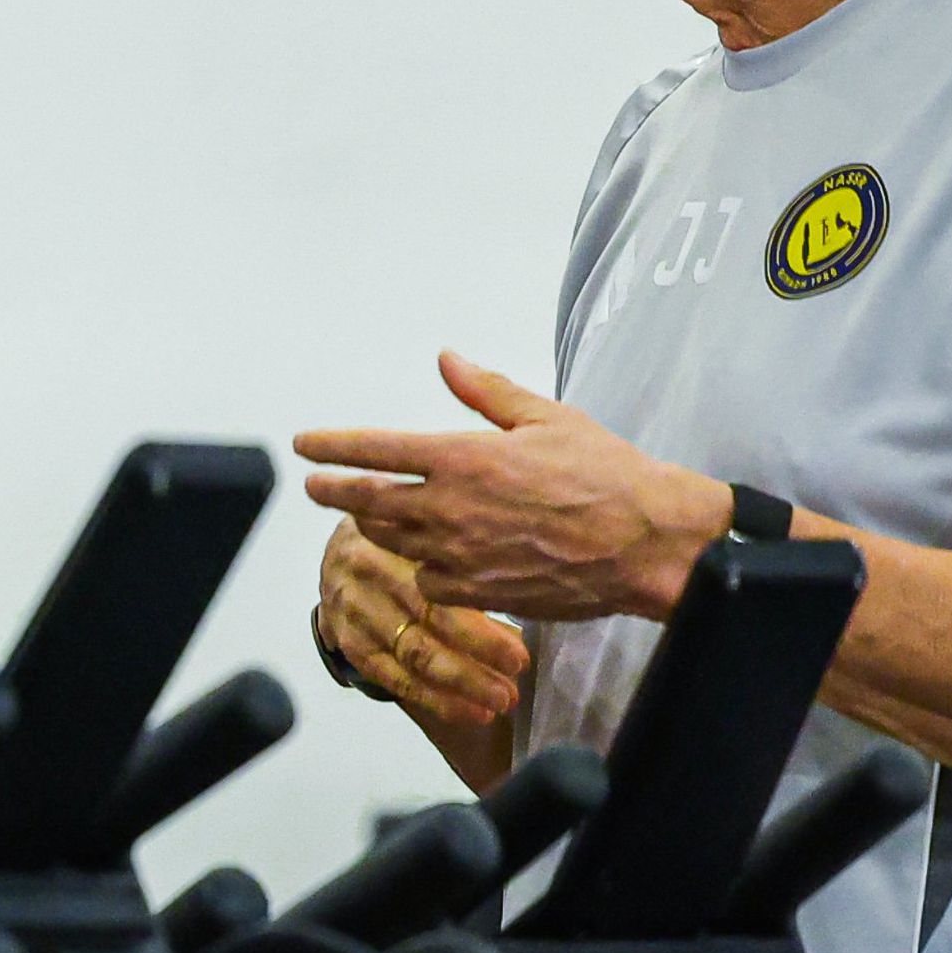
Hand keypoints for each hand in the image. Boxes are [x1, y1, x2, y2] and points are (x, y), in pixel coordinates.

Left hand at [293, 351, 729, 623]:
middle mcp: (451, 509)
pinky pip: (428, 583)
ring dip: (374, 526)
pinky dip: (420, 568)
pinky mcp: (480, 593)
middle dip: (333, 491)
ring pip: (392, 542)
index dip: (331, 447)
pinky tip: (427, 559)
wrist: (647, 543)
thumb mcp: (545, 416)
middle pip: (367, 502)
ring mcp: (461, 556)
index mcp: (462, 458)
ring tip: (367, 514)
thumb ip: (486, 391)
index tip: (304, 446)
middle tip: (315, 485)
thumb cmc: (605, 474)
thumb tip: (447, 359)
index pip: (374, 449)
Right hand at [315, 518, 527, 729]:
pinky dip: (433, 699)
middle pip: (425, 626)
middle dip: (474, 662)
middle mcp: (368, 574)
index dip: (479, 630)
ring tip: (498, 704)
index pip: (439, 591)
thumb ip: (461, 559)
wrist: (337, 555)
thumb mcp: (426, 530)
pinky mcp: (351, 644)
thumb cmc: (401, 539)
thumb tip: (526, 602)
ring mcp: (355, 612)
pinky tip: (468, 712)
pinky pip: (393, 679)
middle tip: (514, 687)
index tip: (519, 656)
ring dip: (459, 686)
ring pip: (411, 657)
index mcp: (393, 538)